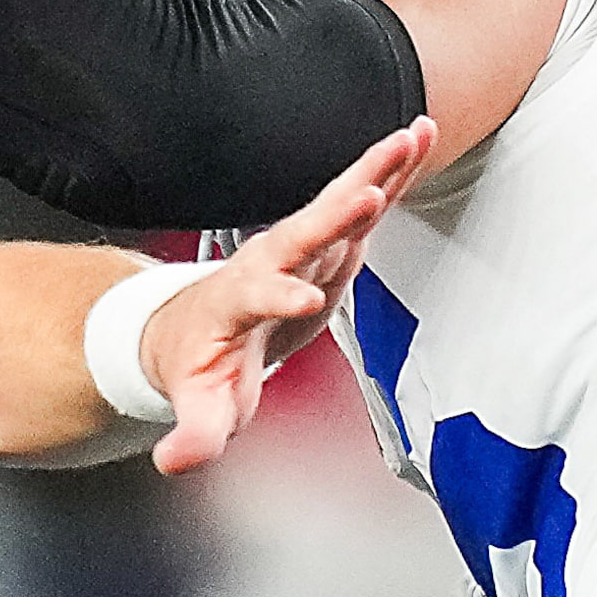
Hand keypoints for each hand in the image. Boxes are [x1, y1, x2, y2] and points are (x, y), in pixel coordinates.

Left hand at [140, 119, 433, 473]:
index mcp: (236, 303)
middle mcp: (267, 263)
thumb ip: (194, 432)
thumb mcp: (200, 403)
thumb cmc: (202, 364)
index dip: (278, 299)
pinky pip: (362, 199)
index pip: (256, 298)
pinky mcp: (327, 238)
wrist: (194, 324)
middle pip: (301, 235)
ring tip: (410, 138)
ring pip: (337, 204)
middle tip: (365, 196)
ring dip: (373, 173)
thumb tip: (175, 462)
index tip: (303, 302)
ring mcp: (299, 246)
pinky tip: (421, 135)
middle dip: (332, 218)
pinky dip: (390, 170)